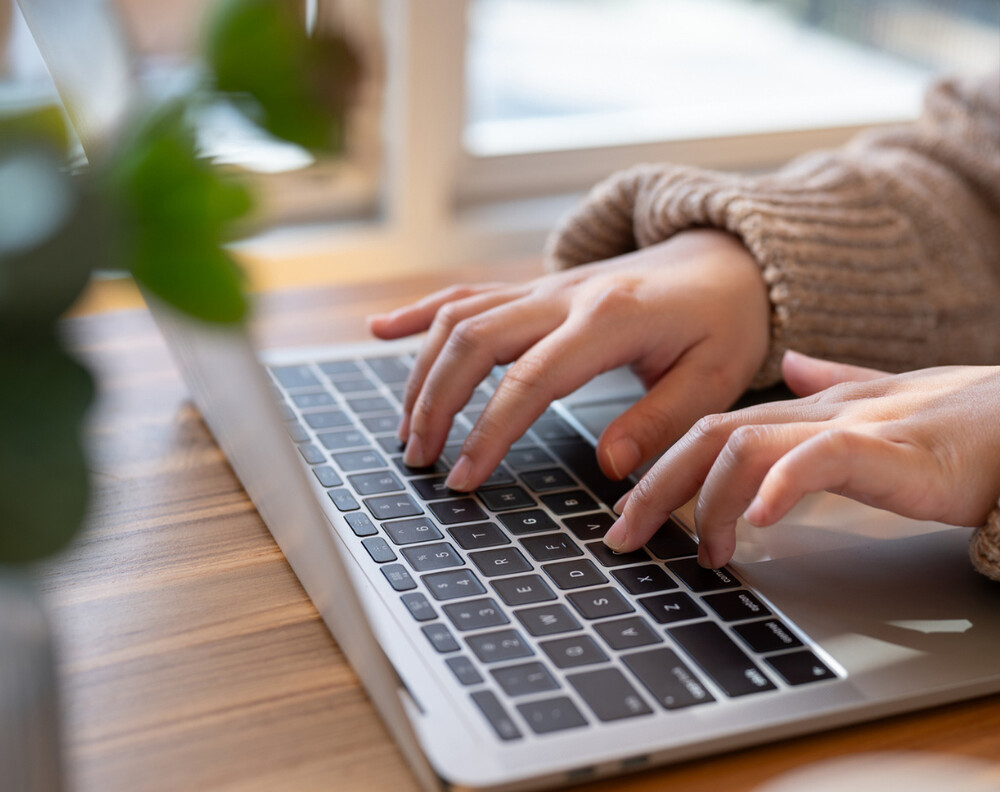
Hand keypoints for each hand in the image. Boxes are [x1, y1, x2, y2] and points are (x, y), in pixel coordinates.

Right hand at [368, 230, 769, 490]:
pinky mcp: (536, 289)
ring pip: (460, 316)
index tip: (463, 478)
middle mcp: (564, 295)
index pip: (530, 380)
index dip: (489, 432)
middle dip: (435, 402)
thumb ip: (662, 421)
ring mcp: (544, 287)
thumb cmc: (724, 322)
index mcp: (609, 320)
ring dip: (423, 370)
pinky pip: (467, 292)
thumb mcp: (716, 378)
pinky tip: (381, 331)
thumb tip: (609, 466)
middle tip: (420, 458)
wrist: (725, 261)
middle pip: (473, 341)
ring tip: (407, 427)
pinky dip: (421, 313)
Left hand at [605, 352, 999, 568]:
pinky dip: (782, 486)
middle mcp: (816, 411)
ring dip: (709, 501)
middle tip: (623, 536)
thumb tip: (790, 364)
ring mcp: (848, 425)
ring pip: (746, 445)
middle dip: (657, 487)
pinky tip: (758, 521)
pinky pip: (820, 459)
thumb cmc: (963, 423)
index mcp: (808, 409)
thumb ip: (833, 382)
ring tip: (702, 551)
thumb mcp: (883, 403)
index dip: (664, 469)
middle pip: (710, 436)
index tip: (630, 511)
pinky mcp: (889, 447)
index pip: (714, 431)